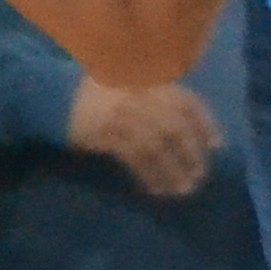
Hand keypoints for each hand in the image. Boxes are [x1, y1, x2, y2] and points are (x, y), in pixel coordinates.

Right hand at [66, 79, 222, 200]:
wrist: (54, 97)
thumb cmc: (99, 94)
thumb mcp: (131, 86)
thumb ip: (158, 99)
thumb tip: (191, 132)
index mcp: (150, 80)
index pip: (187, 102)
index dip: (205, 124)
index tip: (217, 146)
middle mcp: (140, 93)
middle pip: (176, 127)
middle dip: (191, 154)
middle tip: (200, 176)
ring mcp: (123, 112)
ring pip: (157, 146)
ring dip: (172, 171)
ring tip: (182, 189)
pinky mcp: (107, 132)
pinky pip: (135, 158)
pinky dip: (149, 175)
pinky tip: (156, 189)